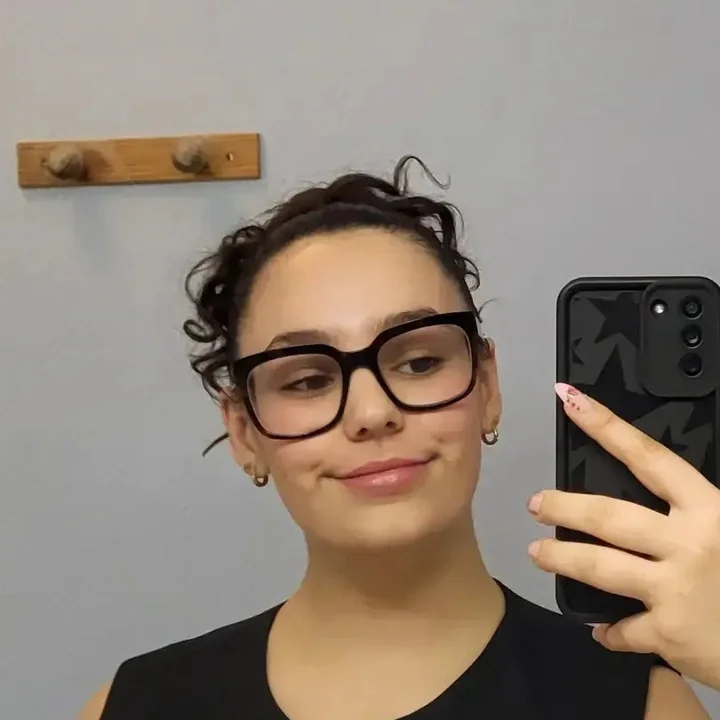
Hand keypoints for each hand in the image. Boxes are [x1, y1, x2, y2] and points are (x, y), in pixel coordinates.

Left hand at [527, 382, 719, 689]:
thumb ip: (692, 508)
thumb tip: (652, 496)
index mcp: (708, 508)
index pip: (648, 456)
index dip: (606, 426)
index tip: (570, 400)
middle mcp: (689, 542)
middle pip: (609, 515)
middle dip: (564, 507)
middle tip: (535, 504)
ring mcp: (676, 587)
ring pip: (600, 566)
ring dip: (562, 559)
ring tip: (537, 552)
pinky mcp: (670, 632)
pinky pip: (625, 629)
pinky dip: (611, 632)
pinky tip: (601, 630)